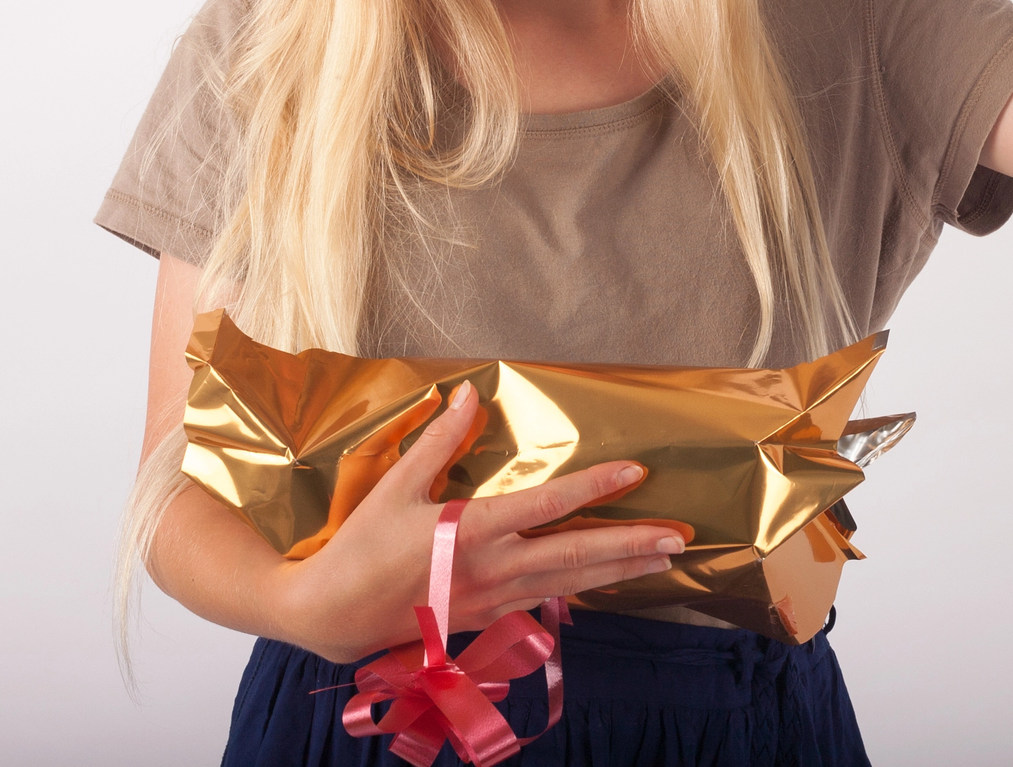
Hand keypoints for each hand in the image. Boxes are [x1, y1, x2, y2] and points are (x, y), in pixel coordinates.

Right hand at [275, 380, 681, 662]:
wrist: (333, 616)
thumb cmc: (361, 548)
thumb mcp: (397, 486)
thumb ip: (440, 441)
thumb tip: (468, 394)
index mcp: (473, 532)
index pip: (549, 505)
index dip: (595, 487)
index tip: (636, 472)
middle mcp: (494, 569)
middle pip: (577, 555)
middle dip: (632, 544)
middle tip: (679, 537)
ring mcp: (495, 600)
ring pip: (572, 584)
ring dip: (619, 570)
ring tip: (662, 560)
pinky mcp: (489, 618)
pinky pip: (548, 600)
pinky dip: (584, 589)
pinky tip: (607, 582)